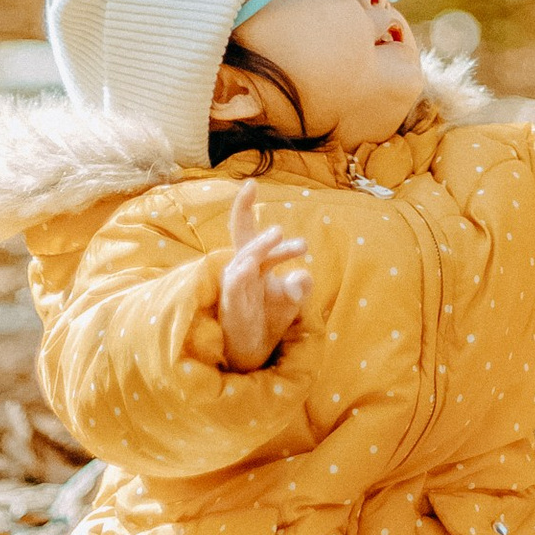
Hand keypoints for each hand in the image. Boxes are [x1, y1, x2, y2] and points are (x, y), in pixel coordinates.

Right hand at [219, 180, 311, 368]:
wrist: (253, 352)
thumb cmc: (268, 316)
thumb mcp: (292, 300)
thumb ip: (300, 285)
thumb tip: (303, 275)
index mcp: (254, 263)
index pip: (247, 230)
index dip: (245, 207)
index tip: (251, 183)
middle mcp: (241, 270)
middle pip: (245, 242)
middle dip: (256, 227)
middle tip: (283, 227)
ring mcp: (234, 288)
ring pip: (244, 261)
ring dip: (262, 248)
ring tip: (281, 236)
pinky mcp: (231, 306)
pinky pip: (234, 288)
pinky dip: (240, 276)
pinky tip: (249, 266)